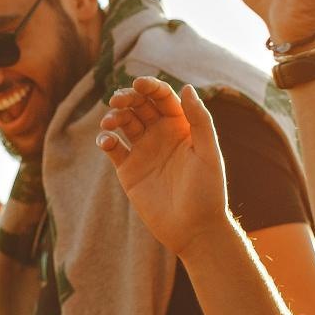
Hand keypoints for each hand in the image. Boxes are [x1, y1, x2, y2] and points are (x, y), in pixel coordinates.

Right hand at [97, 78, 230, 256]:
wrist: (194, 230)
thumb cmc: (208, 192)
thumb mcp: (208, 153)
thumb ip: (200, 120)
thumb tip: (187, 87)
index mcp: (182, 126)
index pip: (163, 98)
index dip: (150, 86)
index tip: (139, 84)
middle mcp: (161, 135)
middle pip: (139, 105)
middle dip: (127, 97)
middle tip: (118, 100)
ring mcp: (143, 151)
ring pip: (123, 122)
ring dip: (114, 116)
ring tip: (110, 121)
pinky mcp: (128, 169)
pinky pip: (112, 148)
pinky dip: (105, 140)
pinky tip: (106, 141)